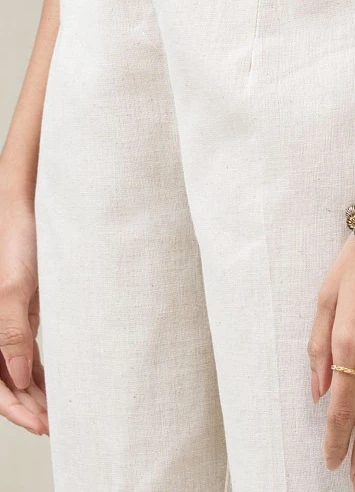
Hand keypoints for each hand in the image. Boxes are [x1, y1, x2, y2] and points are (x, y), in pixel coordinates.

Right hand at [0, 194, 48, 435]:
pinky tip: (59, 383)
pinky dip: (42, 370)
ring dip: (38, 392)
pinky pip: (29, 351)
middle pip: (8, 383)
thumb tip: (17, 379)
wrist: (28, 211)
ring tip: (63, 410)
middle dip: (31, 407)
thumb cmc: (16, 242)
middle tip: (60, 424)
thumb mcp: (15, 289)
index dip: (17, 410)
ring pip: (19, 370)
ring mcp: (10, 323)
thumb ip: (11, 334)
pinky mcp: (25, 313)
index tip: (43, 425)